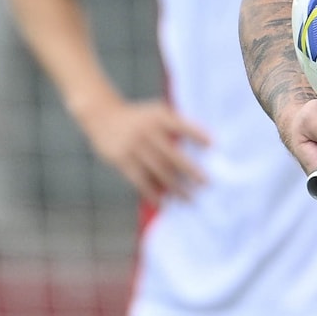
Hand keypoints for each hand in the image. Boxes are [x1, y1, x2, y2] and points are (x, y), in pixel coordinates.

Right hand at [80, 97, 209, 201]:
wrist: (102, 115)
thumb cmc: (139, 117)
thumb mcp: (156, 112)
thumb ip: (175, 124)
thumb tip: (202, 146)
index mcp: (159, 117)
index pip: (181, 126)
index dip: (197, 134)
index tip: (214, 146)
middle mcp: (147, 132)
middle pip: (172, 154)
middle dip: (190, 170)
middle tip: (207, 183)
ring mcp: (134, 147)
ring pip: (158, 171)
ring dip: (175, 187)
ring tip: (190, 199)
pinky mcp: (122, 160)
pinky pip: (140, 179)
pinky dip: (152, 193)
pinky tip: (163, 203)